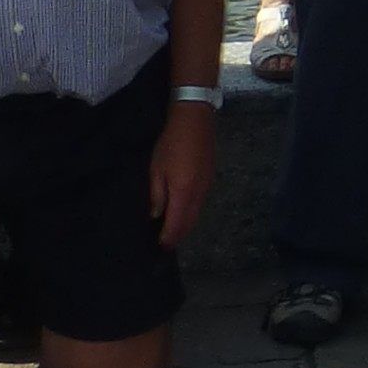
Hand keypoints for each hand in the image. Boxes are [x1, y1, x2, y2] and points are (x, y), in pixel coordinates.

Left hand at [147, 98, 217, 246]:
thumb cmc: (171, 143)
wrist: (195, 120)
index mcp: (183, 193)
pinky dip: (191, 212)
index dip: (168, 238)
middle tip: (165, 243)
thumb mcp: (156, 168)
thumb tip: (156, 215)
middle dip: (178, 235)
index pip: (177, 225)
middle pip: (190, 223)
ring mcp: (207, 186)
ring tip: (172, 229)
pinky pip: (201, 203)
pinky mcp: (210, 178)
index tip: (159, 247)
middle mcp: (199, 194)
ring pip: (197, 214)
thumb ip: (157, 195)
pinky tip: (183, 210)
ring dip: (185, 224)